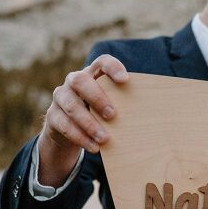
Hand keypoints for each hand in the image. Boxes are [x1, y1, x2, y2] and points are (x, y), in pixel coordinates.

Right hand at [37, 54, 128, 184]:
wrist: (68, 129)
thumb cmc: (99, 113)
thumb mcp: (110, 104)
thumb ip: (124, 103)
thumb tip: (154, 114)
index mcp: (93, 74)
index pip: (101, 61)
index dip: (112, 67)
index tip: (125, 80)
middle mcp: (74, 81)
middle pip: (80, 80)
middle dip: (97, 97)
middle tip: (112, 115)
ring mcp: (61, 97)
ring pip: (72, 106)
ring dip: (89, 124)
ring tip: (105, 139)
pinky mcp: (53, 116)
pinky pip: (64, 125)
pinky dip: (80, 137)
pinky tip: (94, 147)